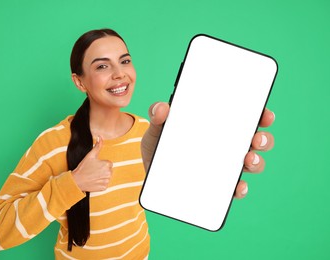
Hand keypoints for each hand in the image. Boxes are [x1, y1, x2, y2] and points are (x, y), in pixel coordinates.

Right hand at [72, 136, 112, 191]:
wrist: (77, 180)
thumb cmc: (83, 167)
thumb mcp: (90, 155)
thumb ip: (98, 146)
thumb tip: (100, 137)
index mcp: (107, 164)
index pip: (108, 163)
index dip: (101, 164)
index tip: (94, 166)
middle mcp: (109, 173)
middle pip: (108, 170)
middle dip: (102, 170)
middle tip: (93, 171)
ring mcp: (106, 181)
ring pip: (107, 177)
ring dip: (102, 177)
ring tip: (93, 176)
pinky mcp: (104, 188)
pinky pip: (104, 184)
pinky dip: (100, 183)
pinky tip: (94, 181)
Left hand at [141, 102, 274, 198]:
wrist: (149, 170)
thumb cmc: (159, 144)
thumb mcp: (157, 127)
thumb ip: (158, 115)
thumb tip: (162, 108)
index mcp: (217, 126)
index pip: (245, 117)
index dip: (260, 114)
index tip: (265, 114)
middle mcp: (226, 146)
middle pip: (255, 141)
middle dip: (263, 139)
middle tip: (256, 139)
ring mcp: (224, 167)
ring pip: (251, 164)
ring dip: (256, 162)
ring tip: (248, 160)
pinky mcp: (216, 187)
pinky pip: (234, 189)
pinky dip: (240, 189)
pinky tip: (237, 187)